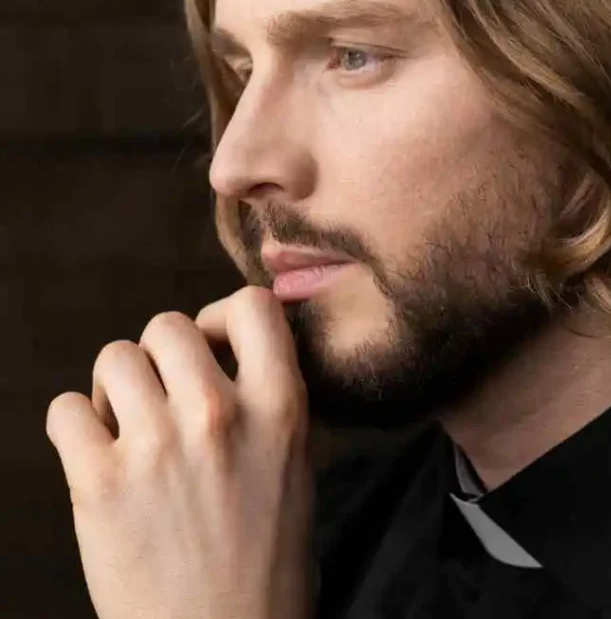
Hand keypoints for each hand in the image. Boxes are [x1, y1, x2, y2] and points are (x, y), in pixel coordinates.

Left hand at [45, 285, 315, 618]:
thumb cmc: (265, 557)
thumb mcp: (294, 461)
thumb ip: (265, 397)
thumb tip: (220, 346)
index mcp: (281, 407)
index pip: (253, 305)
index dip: (222, 316)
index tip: (214, 347)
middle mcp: (220, 415)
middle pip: (167, 325)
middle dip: (160, 356)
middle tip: (163, 398)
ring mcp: (157, 447)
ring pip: (114, 357)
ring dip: (115, 388)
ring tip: (127, 428)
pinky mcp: (99, 485)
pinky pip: (64, 410)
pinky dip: (74, 428)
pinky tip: (97, 457)